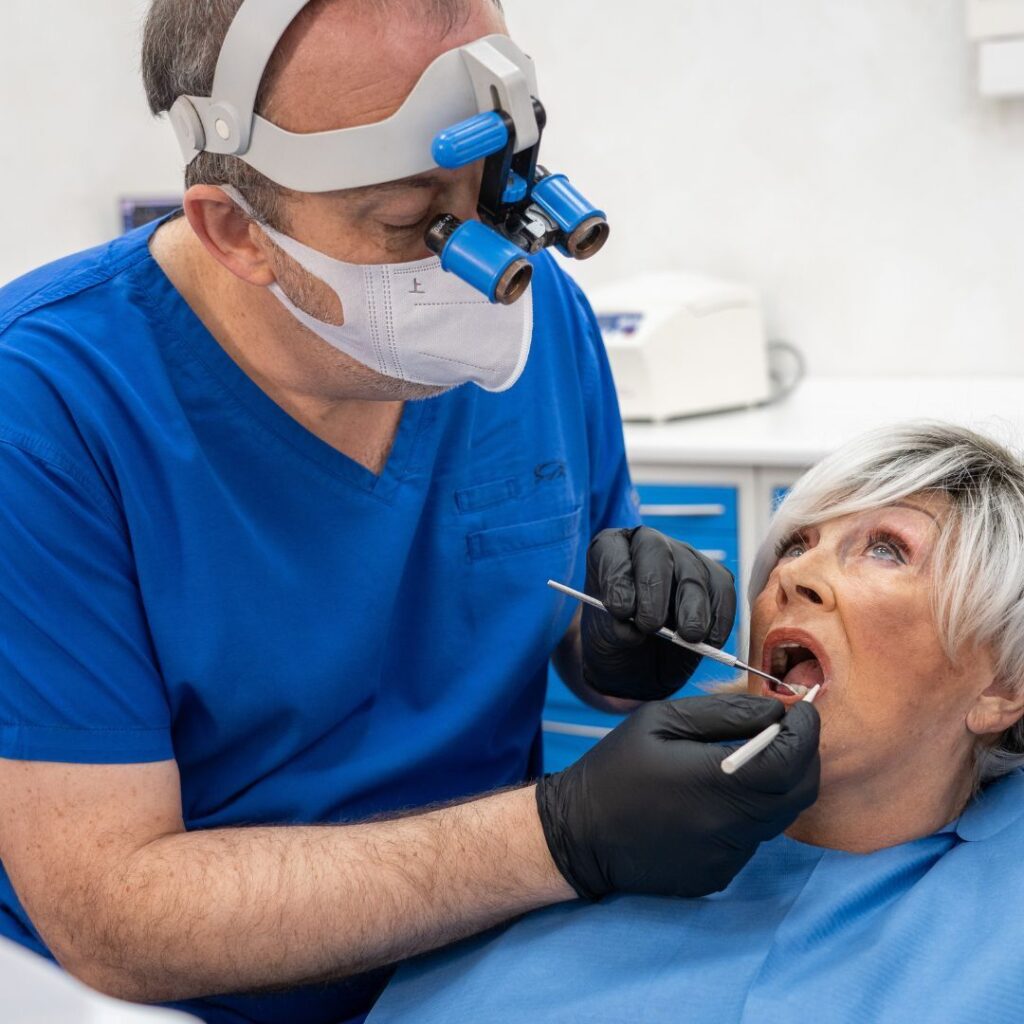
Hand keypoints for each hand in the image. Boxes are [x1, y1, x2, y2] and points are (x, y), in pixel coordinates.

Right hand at [535, 694, 819, 899]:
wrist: (577, 835)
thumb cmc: (615, 768)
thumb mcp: (660, 720)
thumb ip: (723, 713)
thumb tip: (775, 711)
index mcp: (715, 783)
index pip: (791, 761)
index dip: (807, 733)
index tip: (803, 709)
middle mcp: (730, 828)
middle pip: (799, 793)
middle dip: (803, 757)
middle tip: (786, 731)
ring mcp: (727, 858)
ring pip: (778, 816)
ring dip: (775, 784)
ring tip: (744, 760)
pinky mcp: (718, 876)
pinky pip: (752, 839)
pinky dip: (749, 812)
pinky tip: (715, 797)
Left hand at [582, 526, 736, 699]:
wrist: (642, 663)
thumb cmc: (617, 642)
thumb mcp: (606, 638)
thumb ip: (616, 629)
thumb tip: (635, 630)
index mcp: (611, 551)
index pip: (611, 549)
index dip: (616, 578)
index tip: (619, 611)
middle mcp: (648, 546)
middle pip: (657, 552)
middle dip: (654, 591)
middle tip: (651, 626)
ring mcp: (684, 558)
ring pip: (694, 574)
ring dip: (693, 609)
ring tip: (688, 637)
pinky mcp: (713, 578)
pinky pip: (722, 591)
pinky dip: (719, 618)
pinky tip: (709, 641)